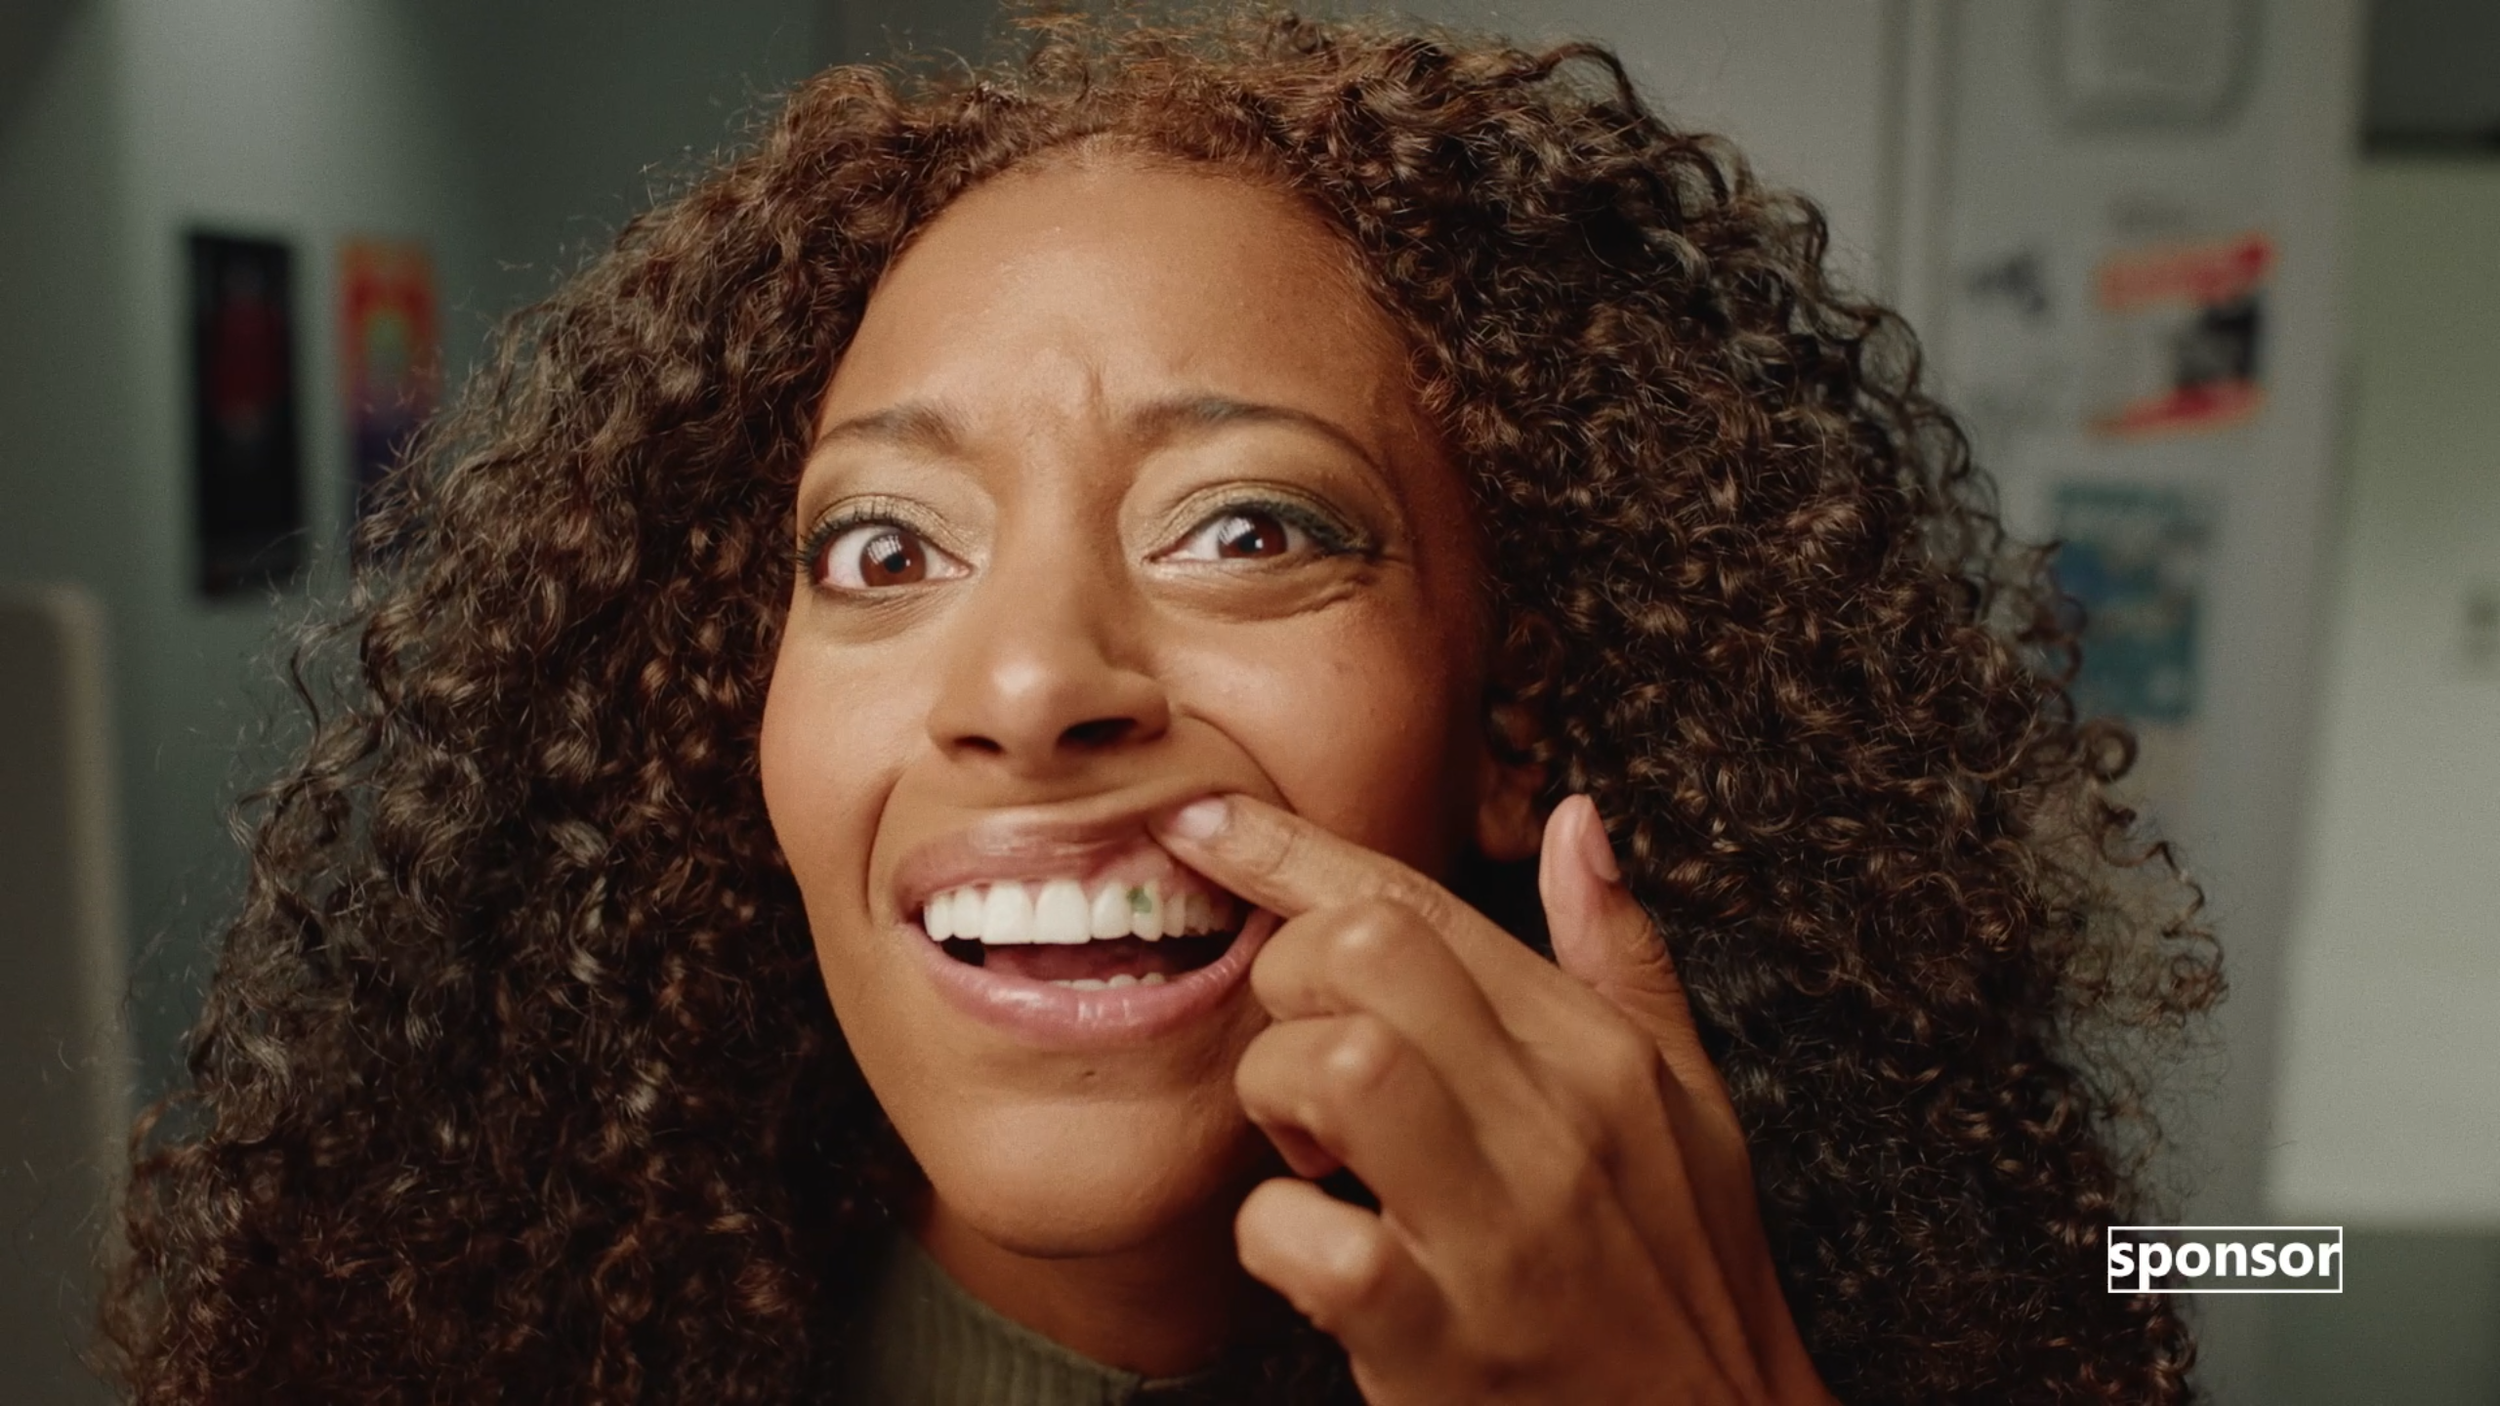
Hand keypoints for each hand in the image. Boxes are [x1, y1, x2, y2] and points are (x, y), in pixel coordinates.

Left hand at [1151, 793, 1833, 1405]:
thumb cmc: (1684, 1272)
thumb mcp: (1690, 1101)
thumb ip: (1622, 956)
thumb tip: (1578, 819)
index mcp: (1597, 1052)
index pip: (1423, 904)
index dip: (1292, 850)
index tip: (1207, 823)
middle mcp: (1553, 1120)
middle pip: (1368, 952)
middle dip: (1289, 982)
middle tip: (1304, 1051)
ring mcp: (1498, 1232)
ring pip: (1336, 1066)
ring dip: (1277, 1095)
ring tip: (1311, 1148)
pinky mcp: (1440, 1341)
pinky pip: (1304, 1240)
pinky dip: (1272, 1236)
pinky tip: (1310, 1252)